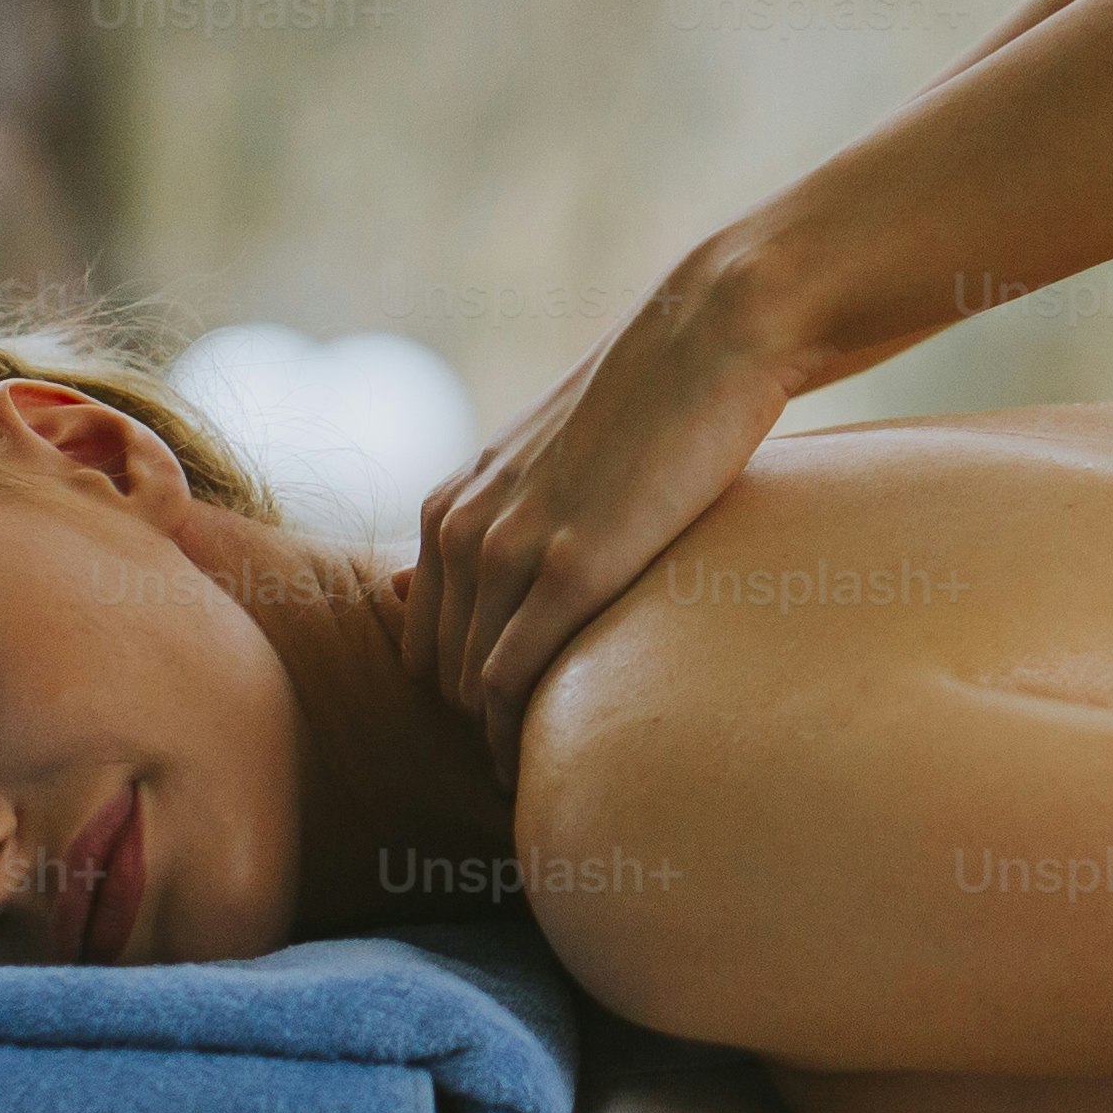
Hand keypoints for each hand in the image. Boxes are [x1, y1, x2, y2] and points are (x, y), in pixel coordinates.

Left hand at [408, 259, 798, 777]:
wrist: (709, 340)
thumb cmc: (646, 407)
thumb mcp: (539, 462)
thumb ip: (485, 524)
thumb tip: (403, 579)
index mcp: (450, 506)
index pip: (422, 641)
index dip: (462, 691)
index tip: (514, 725)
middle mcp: (461, 529)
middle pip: (441, 673)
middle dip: (478, 724)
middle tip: (537, 761)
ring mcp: (510, 549)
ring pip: (471, 686)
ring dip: (500, 739)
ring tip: (547, 773)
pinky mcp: (571, 568)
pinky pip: (513, 683)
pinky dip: (518, 736)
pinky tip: (548, 762)